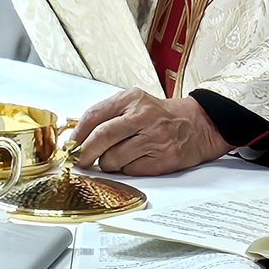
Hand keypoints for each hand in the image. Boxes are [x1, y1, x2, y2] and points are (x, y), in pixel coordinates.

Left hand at [73, 89, 228, 176]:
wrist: (198, 124)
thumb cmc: (161, 116)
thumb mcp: (135, 103)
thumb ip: (108, 115)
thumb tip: (77, 137)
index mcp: (132, 98)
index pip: (94, 116)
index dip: (77, 134)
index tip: (70, 146)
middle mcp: (144, 115)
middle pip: (101, 137)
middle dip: (85, 153)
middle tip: (80, 161)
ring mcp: (154, 138)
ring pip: (113, 158)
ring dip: (107, 163)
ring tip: (117, 157)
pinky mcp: (162, 158)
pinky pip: (130, 170)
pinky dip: (126, 169)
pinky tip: (136, 160)